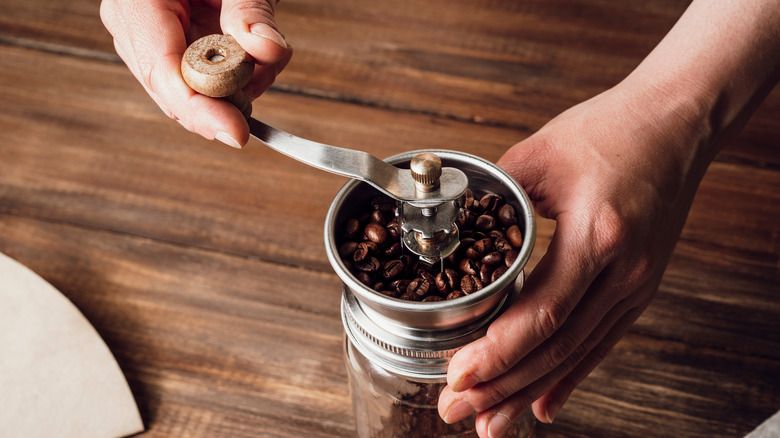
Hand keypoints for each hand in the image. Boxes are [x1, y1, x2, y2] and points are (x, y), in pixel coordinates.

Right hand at [100, 0, 291, 147]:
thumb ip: (251, 9)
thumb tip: (268, 50)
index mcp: (136, 1)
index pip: (163, 72)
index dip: (201, 111)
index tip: (239, 135)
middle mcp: (133, 24)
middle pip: (174, 92)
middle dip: (228, 99)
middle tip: (266, 75)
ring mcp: (149, 39)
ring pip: (191, 93)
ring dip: (238, 88)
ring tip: (266, 53)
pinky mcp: (171, 46)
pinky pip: (199, 81)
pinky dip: (235, 79)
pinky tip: (254, 59)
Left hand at [437, 80, 713, 436]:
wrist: (676, 123)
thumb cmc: (612, 129)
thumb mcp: (540, 154)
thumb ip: (493, 197)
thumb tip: (450, 228)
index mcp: (596, 234)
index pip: (542, 311)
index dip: (498, 352)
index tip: (459, 376)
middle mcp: (623, 270)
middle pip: (556, 346)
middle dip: (502, 386)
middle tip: (458, 412)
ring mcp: (636, 284)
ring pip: (576, 354)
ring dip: (528, 391)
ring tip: (490, 423)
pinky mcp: (638, 288)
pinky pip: (600, 343)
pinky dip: (568, 376)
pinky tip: (541, 405)